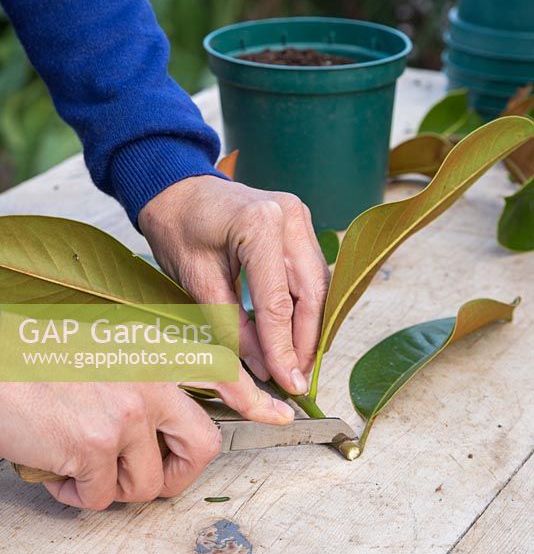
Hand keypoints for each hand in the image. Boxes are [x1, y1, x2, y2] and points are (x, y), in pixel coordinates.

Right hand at [0, 376, 291, 508]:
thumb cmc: (40, 355)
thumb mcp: (105, 344)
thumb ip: (143, 370)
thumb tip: (163, 414)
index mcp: (154, 348)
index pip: (221, 370)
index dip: (254, 398)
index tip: (279, 413)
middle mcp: (150, 377)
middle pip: (201, 444)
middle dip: (180, 472)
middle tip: (156, 474)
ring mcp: (127, 411)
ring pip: (150, 480)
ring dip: (119, 485)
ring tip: (88, 464)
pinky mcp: (96, 445)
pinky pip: (104, 496)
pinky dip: (82, 494)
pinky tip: (62, 471)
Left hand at [138, 176, 330, 396]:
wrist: (176, 189)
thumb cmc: (178, 227)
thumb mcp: (196, 281)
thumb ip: (232, 325)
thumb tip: (264, 366)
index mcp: (259, 224)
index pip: (278, 302)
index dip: (283, 349)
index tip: (286, 384)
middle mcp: (289, 215)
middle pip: (312, 292)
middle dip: (307, 341)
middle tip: (296, 378)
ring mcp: (299, 216)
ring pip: (319, 283)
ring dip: (310, 325)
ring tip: (295, 362)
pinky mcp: (299, 222)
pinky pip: (311, 271)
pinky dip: (305, 304)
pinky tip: (295, 331)